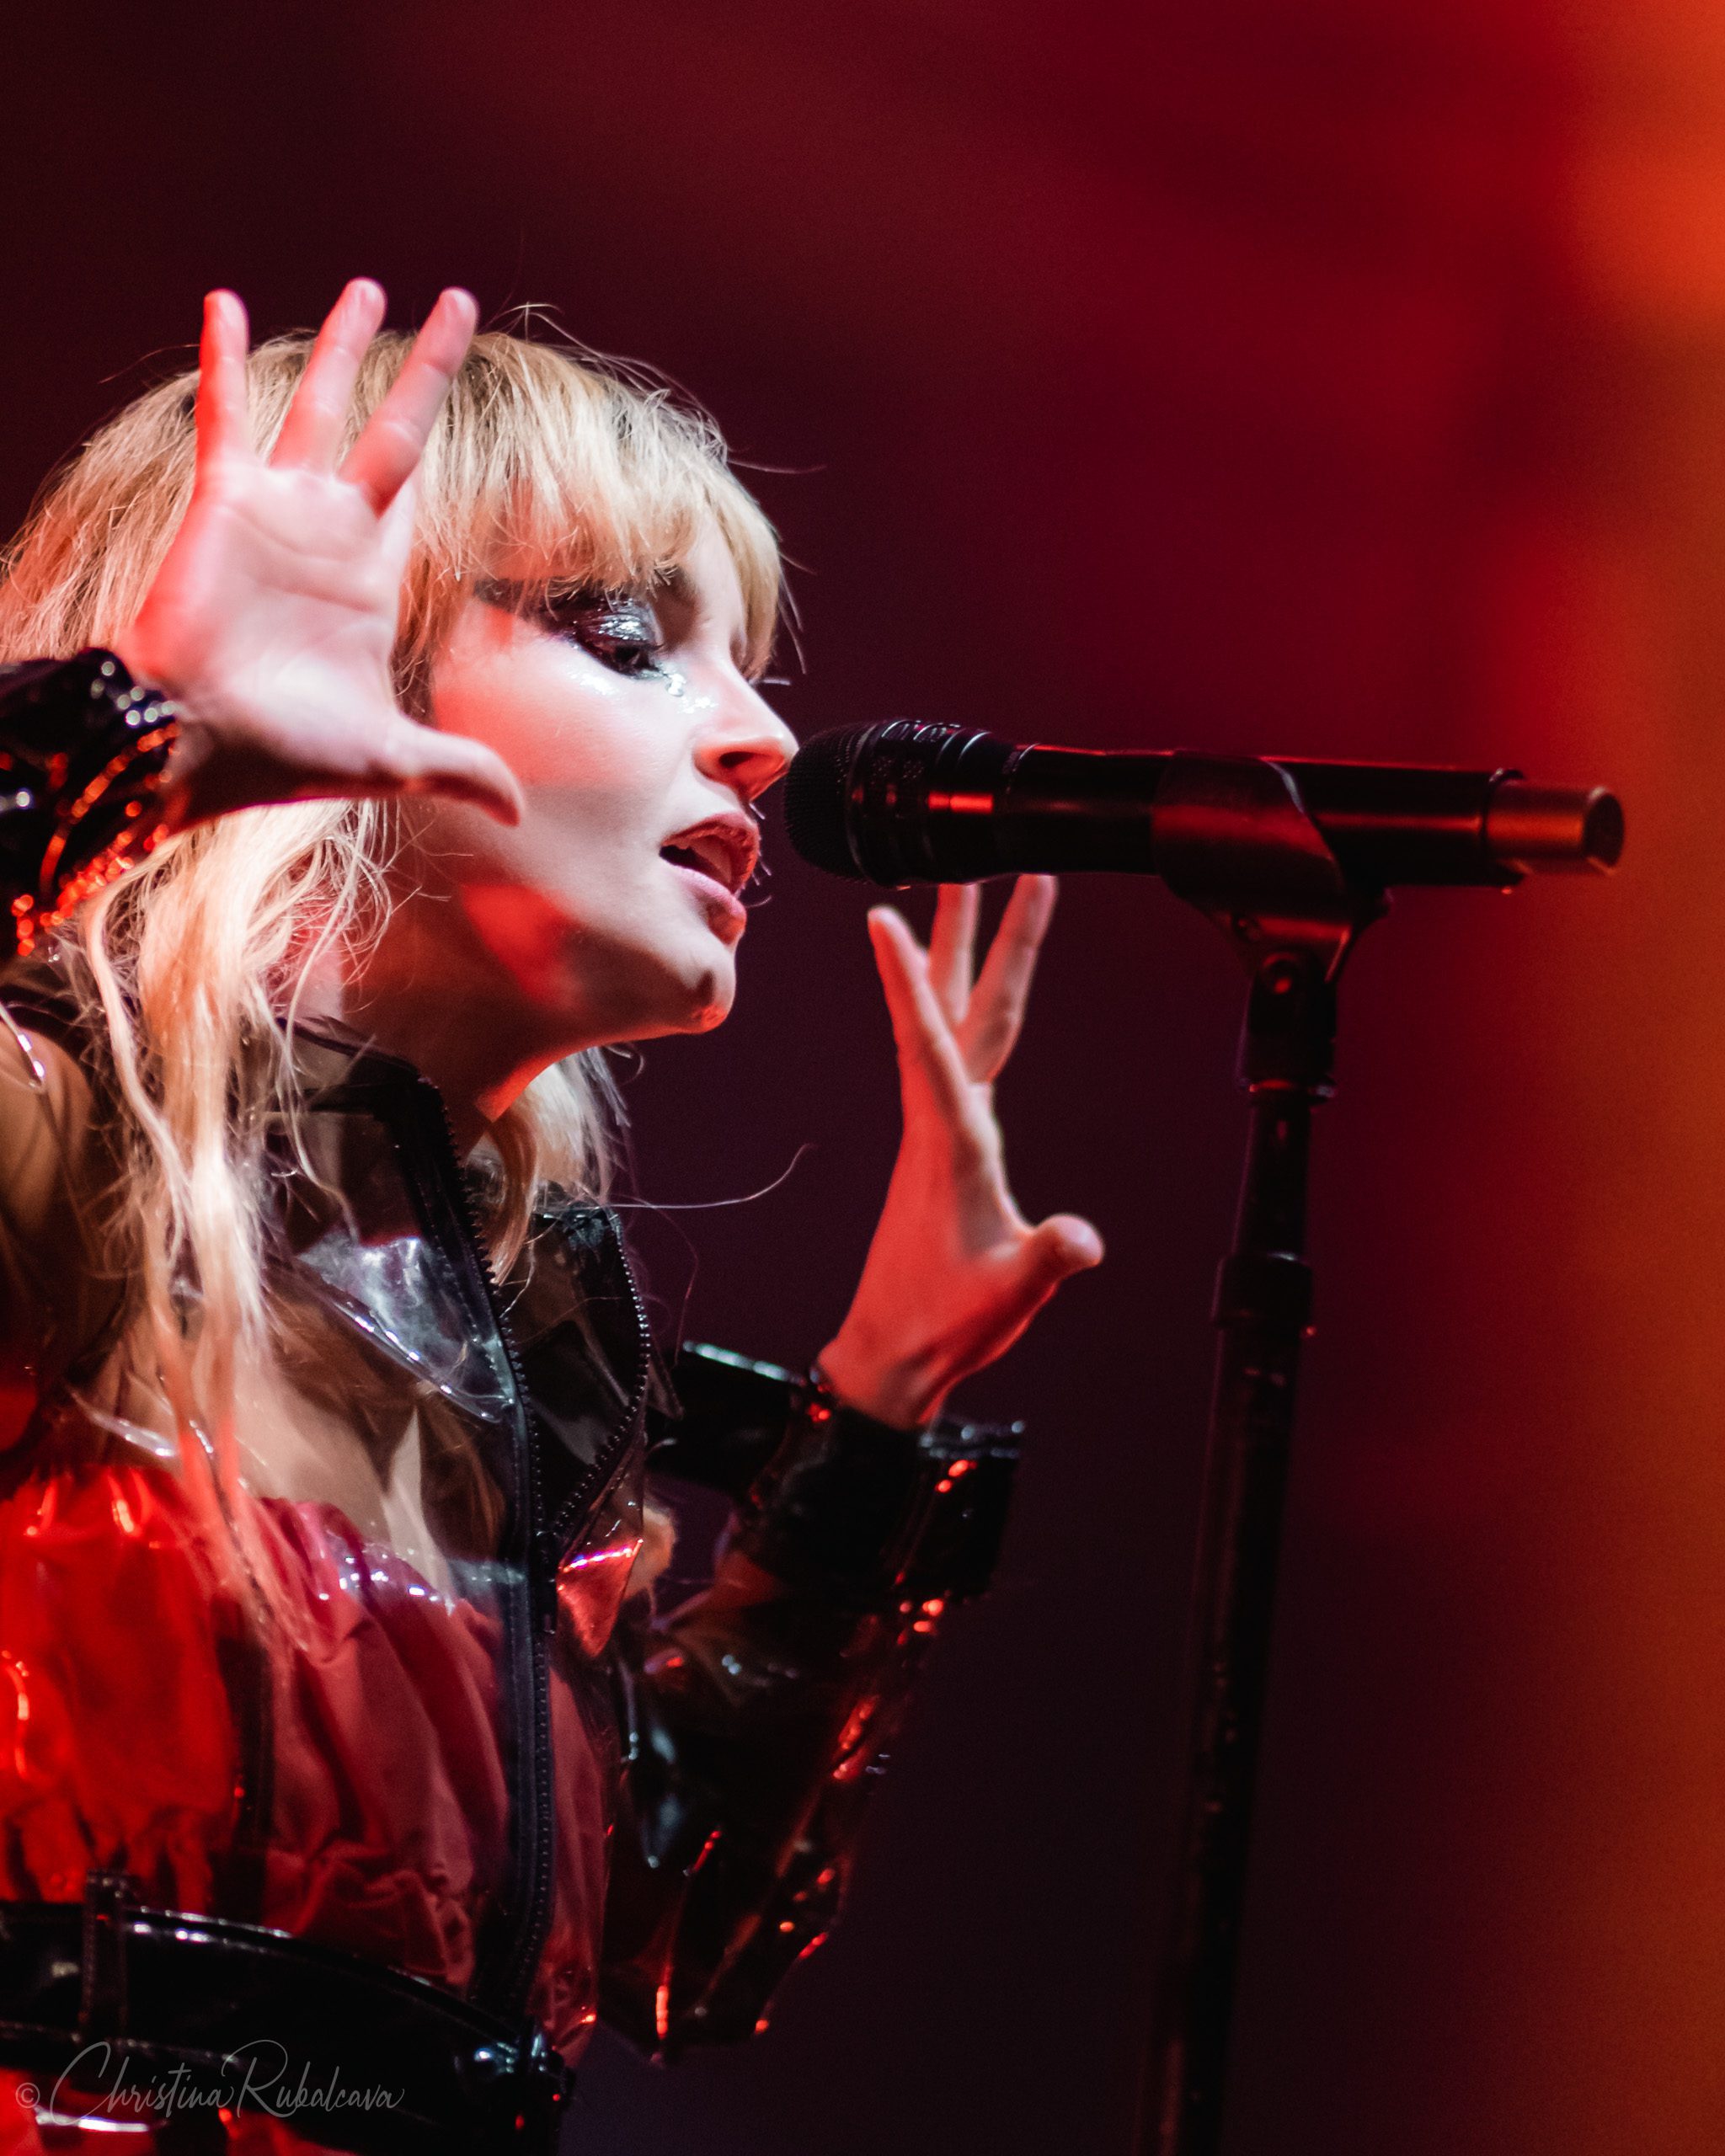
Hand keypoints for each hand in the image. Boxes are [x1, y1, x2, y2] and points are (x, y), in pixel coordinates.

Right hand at [115, 279, 523, 830]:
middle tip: (457, 303)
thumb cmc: (285, 753)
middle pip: (393, 429)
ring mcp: (280, 510)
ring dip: (343, 347)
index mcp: (370, 578)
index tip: (465, 405)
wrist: (199, 743)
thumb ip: (457, 768)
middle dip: (423, 370)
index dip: (442, 449)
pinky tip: (224, 300)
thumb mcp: (392, 758)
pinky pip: (229, 416)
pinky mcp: (227, 501)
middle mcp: (331, 531)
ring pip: (320, 405)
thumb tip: (515, 808)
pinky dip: (226, 360)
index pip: (419, 492)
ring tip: (370, 287)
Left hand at [817, 877, 1102, 1428]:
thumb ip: (1048, 1257)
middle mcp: (942, 1121)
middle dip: (971, 934)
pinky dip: (971, 1011)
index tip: (885, 920)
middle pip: (959, 1007)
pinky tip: (983, 996)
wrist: (893, 1351)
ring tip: (980, 894)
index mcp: (952, 1140)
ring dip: (971, 957)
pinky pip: (964, 1055)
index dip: (910, 981)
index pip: (930, 1043)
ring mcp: (946, 1128)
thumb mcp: (1009, 1291)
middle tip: (977, 864)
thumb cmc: (943, 1320)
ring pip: (961, 1021)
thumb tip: (1082, 1238)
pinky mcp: (954, 1145)